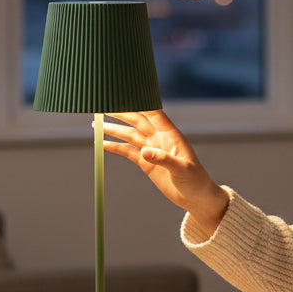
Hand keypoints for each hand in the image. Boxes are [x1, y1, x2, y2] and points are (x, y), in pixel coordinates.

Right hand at [101, 110, 229, 234]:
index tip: (123, 94)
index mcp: (171, 134)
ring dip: (114, 129)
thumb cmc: (196, 180)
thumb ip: (164, 159)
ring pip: (129, 135)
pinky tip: (102, 143)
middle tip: (104, 105)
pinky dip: (115, 147)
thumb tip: (145, 152)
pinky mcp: (146, 162)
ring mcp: (151, 150)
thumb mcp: (182, 169)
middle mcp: (159, 138)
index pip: (153, 113)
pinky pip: (128, 152)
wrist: (195, 197)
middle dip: (121, 112)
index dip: (139, 103)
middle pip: (137, 120)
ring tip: (96, 123)